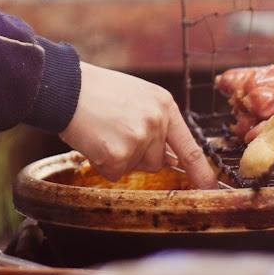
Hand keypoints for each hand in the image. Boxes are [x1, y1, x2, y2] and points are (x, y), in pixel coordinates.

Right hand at [60, 63, 218, 188]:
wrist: (64, 86)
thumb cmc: (96, 91)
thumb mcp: (136, 96)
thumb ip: (155, 122)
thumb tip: (168, 157)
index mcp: (164, 105)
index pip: (190, 146)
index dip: (201, 172)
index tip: (210, 188)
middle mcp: (157, 122)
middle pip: (157, 161)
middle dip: (137, 155)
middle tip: (113, 130)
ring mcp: (139, 138)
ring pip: (135, 168)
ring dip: (119, 158)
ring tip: (102, 132)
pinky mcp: (119, 154)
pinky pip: (114, 173)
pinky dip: (101, 162)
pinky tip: (93, 140)